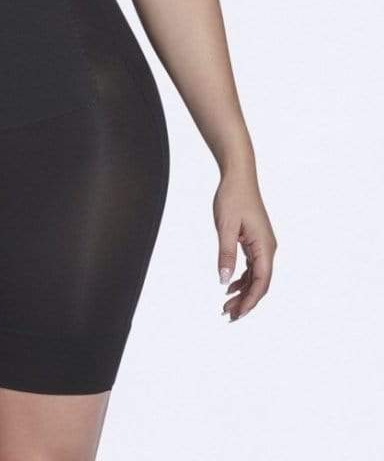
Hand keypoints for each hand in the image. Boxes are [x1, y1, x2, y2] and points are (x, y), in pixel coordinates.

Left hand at [213, 167, 275, 321]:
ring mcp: (263, 245)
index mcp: (265, 246)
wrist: (238, 176)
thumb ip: (226, 254)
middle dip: (246, 301)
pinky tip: (230, 286)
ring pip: (256, 276)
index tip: (238, 314)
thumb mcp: (225, 227)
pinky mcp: (256, 241)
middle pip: (260, 283)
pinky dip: (242, 279)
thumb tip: (224, 281)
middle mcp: (268, 248)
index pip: (261, 282)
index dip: (250, 301)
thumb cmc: (232, 197)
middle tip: (228, 316)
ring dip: (243, 292)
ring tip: (227, 305)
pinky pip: (252, 266)